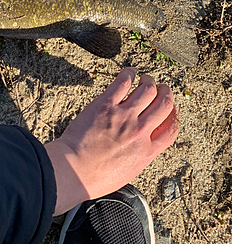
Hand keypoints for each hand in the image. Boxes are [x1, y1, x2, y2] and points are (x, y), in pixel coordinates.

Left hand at [45, 67, 178, 214]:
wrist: (74, 170)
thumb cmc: (96, 176)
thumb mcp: (130, 171)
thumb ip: (141, 154)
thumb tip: (145, 142)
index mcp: (147, 150)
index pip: (171, 127)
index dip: (174, 114)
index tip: (172, 108)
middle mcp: (140, 131)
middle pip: (164, 104)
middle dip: (166, 93)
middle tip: (162, 88)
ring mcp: (124, 116)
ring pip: (147, 90)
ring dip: (149, 81)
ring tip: (146, 79)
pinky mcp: (106, 104)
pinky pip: (123, 83)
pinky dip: (129, 74)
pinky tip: (130, 72)